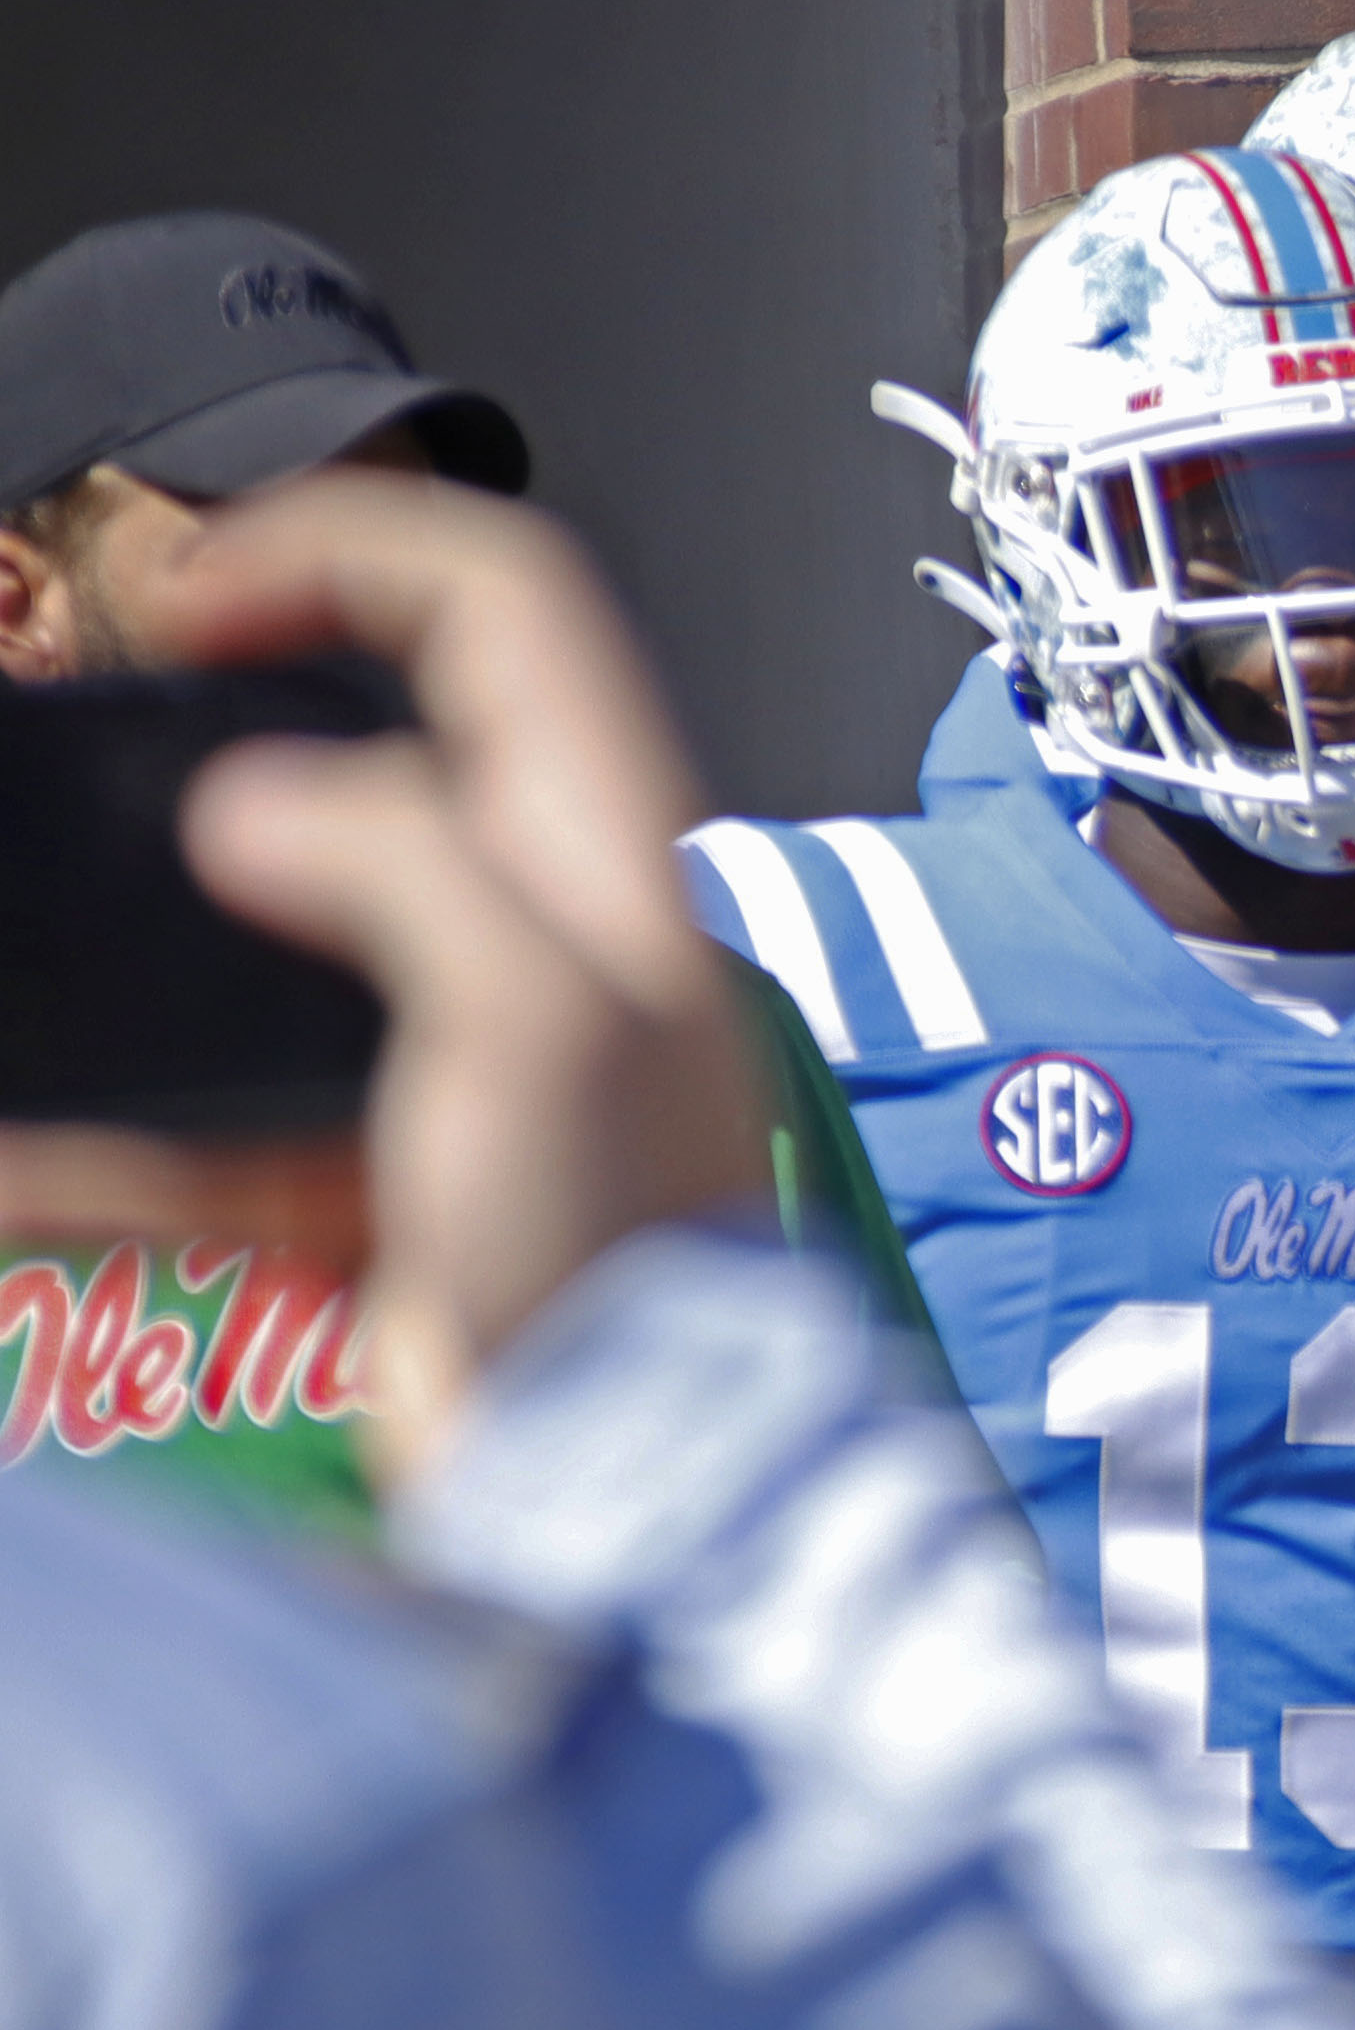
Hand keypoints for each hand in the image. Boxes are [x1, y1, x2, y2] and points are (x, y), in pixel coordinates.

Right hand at [0, 479, 757, 1484]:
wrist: (619, 1479)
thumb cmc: (608, 1244)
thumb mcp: (532, 1025)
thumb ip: (407, 873)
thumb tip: (256, 796)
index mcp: (606, 844)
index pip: (502, 598)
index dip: (344, 550)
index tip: (188, 595)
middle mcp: (550, 918)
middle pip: (377, 744)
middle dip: (215, 729)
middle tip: (88, 746)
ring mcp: (466, 1044)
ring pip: (266, 941)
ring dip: (133, 955)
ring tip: (34, 975)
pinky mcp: (395, 1168)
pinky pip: (217, 1124)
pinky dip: (110, 1145)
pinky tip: (22, 1169)